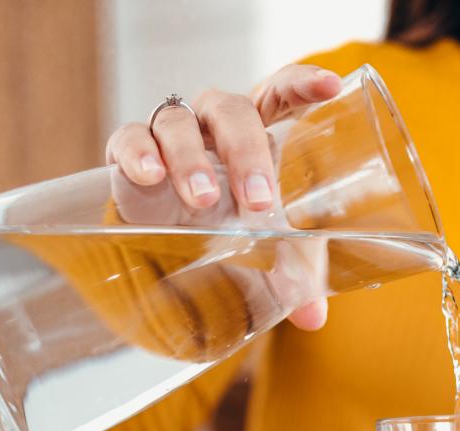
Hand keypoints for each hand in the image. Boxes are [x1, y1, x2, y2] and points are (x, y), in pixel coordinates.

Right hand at [103, 64, 342, 330]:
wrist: (175, 248)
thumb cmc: (238, 228)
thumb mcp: (273, 248)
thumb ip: (297, 274)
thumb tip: (312, 318)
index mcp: (261, 130)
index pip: (282, 92)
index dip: (303, 83)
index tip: (330, 88)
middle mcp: (216, 125)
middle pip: (230, 110)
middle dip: (246, 150)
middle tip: (258, 200)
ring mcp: (173, 135)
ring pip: (178, 122)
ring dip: (192, 159)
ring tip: (203, 201)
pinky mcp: (131, 155)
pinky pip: (129, 137)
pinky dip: (137, 151)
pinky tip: (149, 175)